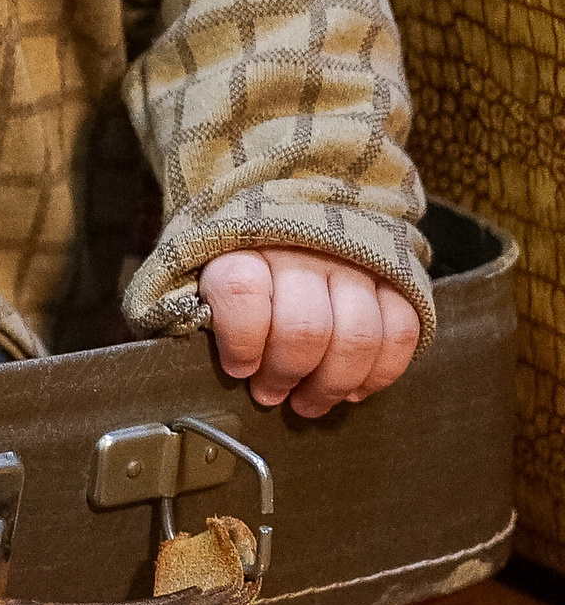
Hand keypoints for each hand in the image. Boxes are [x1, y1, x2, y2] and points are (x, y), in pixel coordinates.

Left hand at [199, 248, 421, 416]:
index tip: (238, 368)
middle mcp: (304, 248)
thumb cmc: (242, 255)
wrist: (292, 202)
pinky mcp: (393, 276)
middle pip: (304, 327)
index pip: (243, 291)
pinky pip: (401, 331)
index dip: (242, 341)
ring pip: (357, 336)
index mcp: (247, 243)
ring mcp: (355, 261)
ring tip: (309, 401)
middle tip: (271, 394)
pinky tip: (353, 390)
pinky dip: (380, 372)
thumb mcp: (206, 268)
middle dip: (287, 374)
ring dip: (331, 384)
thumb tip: (212, 357)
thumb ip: (204, 306)